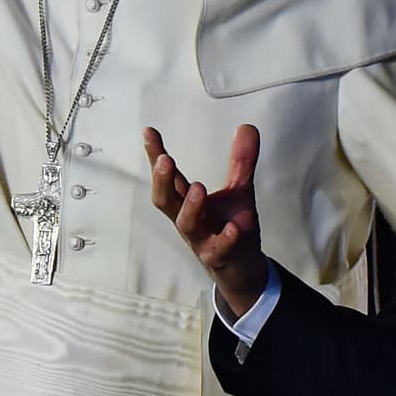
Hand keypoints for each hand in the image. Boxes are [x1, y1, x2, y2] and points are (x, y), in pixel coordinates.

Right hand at [145, 124, 268, 316]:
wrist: (243, 269)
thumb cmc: (231, 227)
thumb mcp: (238, 190)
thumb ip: (241, 161)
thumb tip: (247, 126)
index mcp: (188, 201)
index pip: (169, 176)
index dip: (156, 155)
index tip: (148, 132)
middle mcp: (188, 219)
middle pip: (166, 201)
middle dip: (162, 181)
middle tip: (164, 160)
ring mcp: (202, 239)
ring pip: (187, 225)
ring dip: (190, 207)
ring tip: (199, 188)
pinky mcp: (219, 257)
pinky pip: (218, 249)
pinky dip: (225, 238)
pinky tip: (233, 227)